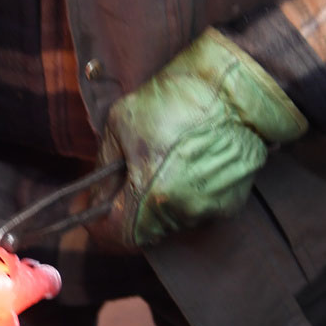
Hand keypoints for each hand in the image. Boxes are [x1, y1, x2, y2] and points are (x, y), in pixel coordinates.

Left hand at [98, 28, 307, 247]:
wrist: (234, 89)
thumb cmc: (174, 100)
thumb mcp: (119, 125)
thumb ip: (102, 171)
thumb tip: (94, 199)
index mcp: (151, 194)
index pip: (117, 235)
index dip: (99, 226)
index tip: (90, 211)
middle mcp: (182, 210)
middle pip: (143, 230)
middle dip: (127, 211)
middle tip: (123, 182)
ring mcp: (209, 209)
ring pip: (169, 222)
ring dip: (156, 204)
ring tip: (158, 167)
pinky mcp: (230, 204)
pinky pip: (195, 211)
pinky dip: (183, 197)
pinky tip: (185, 167)